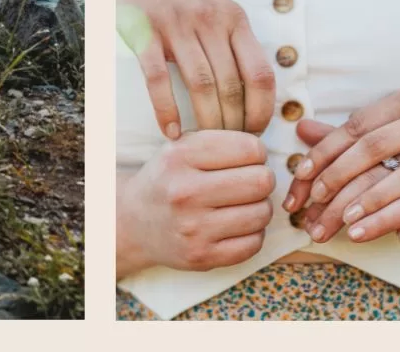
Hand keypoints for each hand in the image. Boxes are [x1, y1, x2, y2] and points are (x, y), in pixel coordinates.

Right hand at [117, 0, 274, 137]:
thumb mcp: (220, 9)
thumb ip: (238, 44)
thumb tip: (258, 97)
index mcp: (234, 17)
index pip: (260, 73)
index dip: (262, 111)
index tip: (256, 134)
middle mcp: (209, 20)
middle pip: (230, 86)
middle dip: (233, 125)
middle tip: (228, 149)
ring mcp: (176, 25)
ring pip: (200, 86)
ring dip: (205, 123)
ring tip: (205, 145)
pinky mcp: (145, 31)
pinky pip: (159, 79)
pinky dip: (167, 110)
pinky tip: (172, 132)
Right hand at [118, 130, 274, 276]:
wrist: (135, 222)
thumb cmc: (168, 179)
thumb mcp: (181, 147)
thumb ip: (219, 142)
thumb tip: (264, 152)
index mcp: (181, 156)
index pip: (248, 148)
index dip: (257, 151)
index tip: (250, 157)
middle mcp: (186, 192)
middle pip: (260, 181)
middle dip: (264, 178)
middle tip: (253, 180)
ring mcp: (194, 228)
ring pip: (261, 213)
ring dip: (261, 206)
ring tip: (247, 202)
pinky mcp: (202, 257)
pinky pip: (253, 244)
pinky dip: (254, 232)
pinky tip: (240, 224)